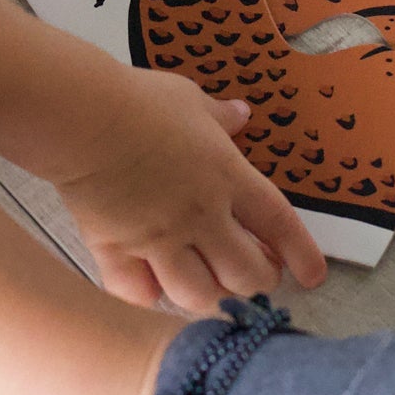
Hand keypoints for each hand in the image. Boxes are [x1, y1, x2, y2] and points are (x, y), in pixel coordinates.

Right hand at [55, 66, 327, 312]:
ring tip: (207, 286)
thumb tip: (242, 113)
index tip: (313, 276)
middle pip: (246, 273)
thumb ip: (219, 115)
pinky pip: (138, 295)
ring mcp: (159, 239)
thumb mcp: (187, 97)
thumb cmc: (137, 99)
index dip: (302, 254)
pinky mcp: (117, 250)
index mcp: (227, 176)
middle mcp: (201, 216)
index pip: (280, 224)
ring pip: (199, 295)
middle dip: (256, 281)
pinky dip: (148, 297)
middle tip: (251, 273)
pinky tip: (150, 287)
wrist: (81, 117)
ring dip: (209, 296)